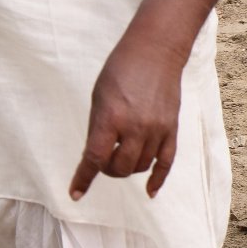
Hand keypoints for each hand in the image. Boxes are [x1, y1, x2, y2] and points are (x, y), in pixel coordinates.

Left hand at [70, 38, 185, 199]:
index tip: (75, 194)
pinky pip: (166, 162)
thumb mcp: (97, 98)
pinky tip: (149, 191)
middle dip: (106, 170)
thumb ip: (97, 128)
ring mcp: (157, 130)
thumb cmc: (118, 72)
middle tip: (101, 161)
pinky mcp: (172, 129)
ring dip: (127, 169)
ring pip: (140, 166)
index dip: (83, 179)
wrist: (154, 53)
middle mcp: (135, 128)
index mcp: (110, 118)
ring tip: (119, 160)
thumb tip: (95, 155)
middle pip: (119, 167)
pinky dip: (157, 179)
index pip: (95, 158)